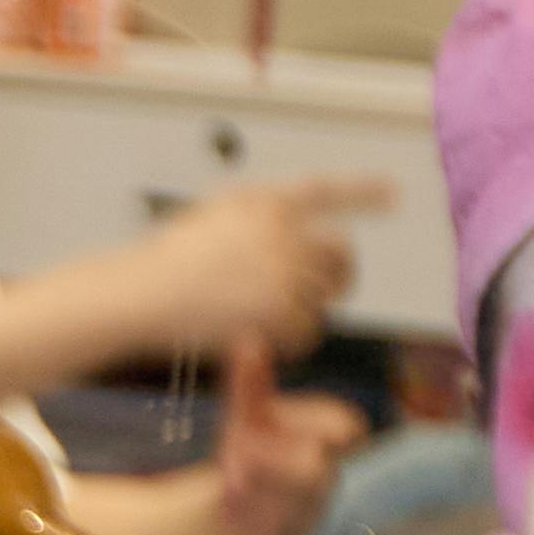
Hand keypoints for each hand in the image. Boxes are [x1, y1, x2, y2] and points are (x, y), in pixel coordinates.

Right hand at [127, 176, 381, 362]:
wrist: (142, 294)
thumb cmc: (164, 264)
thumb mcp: (210, 218)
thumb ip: (257, 220)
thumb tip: (298, 236)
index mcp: (266, 203)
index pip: (326, 192)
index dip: (362, 191)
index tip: (391, 194)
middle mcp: (285, 232)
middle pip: (340, 255)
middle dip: (338, 276)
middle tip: (323, 293)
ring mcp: (286, 271)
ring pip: (323, 299)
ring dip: (301, 314)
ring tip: (260, 320)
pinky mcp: (282, 309)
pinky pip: (307, 333)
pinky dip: (289, 343)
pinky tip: (259, 338)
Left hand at [208, 338, 365, 534]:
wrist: (232, 492)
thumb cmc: (253, 440)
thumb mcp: (248, 410)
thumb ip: (252, 381)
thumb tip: (250, 339)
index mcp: (334, 438)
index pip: (344, 427)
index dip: (294, 426)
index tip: (247, 428)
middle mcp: (331, 478)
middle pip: (315, 471)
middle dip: (268, 463)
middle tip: (230, 461)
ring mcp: (314, 513)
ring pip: (292, 508)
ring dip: (252, 495)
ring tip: (227, 485)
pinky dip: (242, 525)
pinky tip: (227, 514)